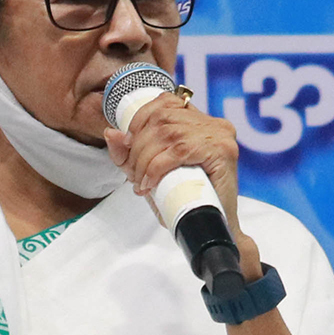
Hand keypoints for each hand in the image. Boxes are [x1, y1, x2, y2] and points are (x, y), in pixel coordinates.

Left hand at [102, 88, 249, 268]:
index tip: (128, 147)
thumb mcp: (151, 173)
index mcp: (200, 121)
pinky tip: (151, 182)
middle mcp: (213, 123)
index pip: (163, 103)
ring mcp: (220, 135)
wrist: (216, 231)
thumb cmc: (187, 202)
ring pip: (167, 133)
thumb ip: (131, 153)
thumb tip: (111, 133)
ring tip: (142, 182)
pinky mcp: (222, 151)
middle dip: (138, 147)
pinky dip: (158, 166)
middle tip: (134, 175)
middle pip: (161, 119)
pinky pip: (180, 150)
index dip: (139, 121)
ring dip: (145, 159)